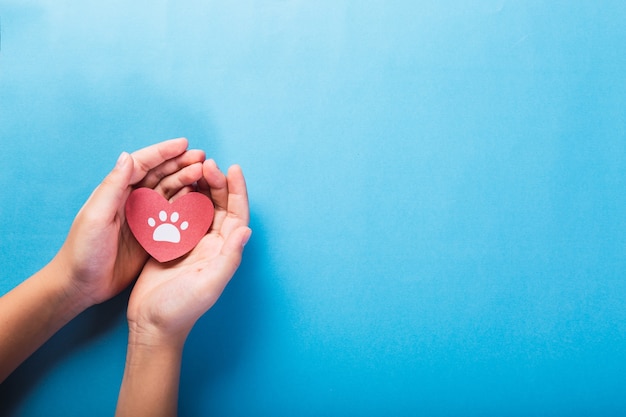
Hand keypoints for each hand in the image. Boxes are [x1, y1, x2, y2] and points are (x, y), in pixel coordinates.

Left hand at [54, 138, 205, 307]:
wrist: (82, 285)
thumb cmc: (83, 251)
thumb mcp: (96, 216)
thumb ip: (112, 186)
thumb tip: (127, 156)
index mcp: (116, 191)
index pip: (142, 164)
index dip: (163, 152)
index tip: (184, 144)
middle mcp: (131, 200)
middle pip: (160, 175)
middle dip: (181, 163)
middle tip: (202, 158)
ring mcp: (143, 217)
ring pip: (169, 191)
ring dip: (187, 181)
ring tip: (205, 174)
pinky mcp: (152, 234)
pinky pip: (173, 214)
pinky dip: (187, 204)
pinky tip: (200, 199)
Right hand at [126, 160, 250, 345]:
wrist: (151, 324)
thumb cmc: (181, 308)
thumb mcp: (209, 284)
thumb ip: (229, 258)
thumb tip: (246, 231)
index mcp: (223, 251)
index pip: (237, 215)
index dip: (238, 191)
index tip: (233, 168)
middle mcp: (211, 244)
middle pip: (220, 206)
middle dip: (217, 183)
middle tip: (208, 163)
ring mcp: (191, 243)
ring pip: (201, 206)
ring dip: (200, 186)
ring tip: (194, 167)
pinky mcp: (171, 243)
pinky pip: (179, 214)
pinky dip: (179, 197)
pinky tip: (173, 183)